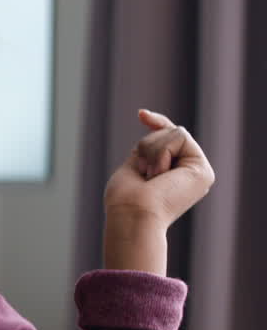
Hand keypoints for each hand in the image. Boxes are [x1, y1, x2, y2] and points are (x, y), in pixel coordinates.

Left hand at [101, 109, 214, 272]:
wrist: (132, 215)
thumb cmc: (125, 198)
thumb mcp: (135, 164)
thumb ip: (149, 147)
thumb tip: (147, 119)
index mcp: (173, 174)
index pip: (170, 139)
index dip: (158, 123)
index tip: (141, 114)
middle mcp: (189, 173)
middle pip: (170, 132)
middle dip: (148, 145)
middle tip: (142, 173)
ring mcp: (199, 172)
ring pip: (175, 132)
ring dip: (152, 151)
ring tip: (150, 176)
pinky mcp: (203, 170)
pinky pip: (180, 136)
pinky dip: (161, 152)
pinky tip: (159, 174)